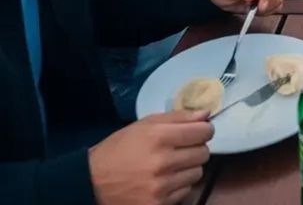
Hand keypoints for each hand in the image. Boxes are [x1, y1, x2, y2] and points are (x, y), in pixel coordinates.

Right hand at [88, 111, 212, 204]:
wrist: (92, 182)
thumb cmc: (120, 148)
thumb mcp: (146, 124)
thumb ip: (179, 117)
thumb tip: (207, 114)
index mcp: (160, 137)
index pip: (204, 131)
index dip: (203, 129)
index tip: (196, 132)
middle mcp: (163, 162)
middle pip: (203, 153)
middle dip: (196, 148)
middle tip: (181, 149)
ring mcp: (161, 187)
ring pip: (197, 173)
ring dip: (189, 168)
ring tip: (171, 165)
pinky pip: (185, 191)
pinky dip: (179, 185)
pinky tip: (164, 181)